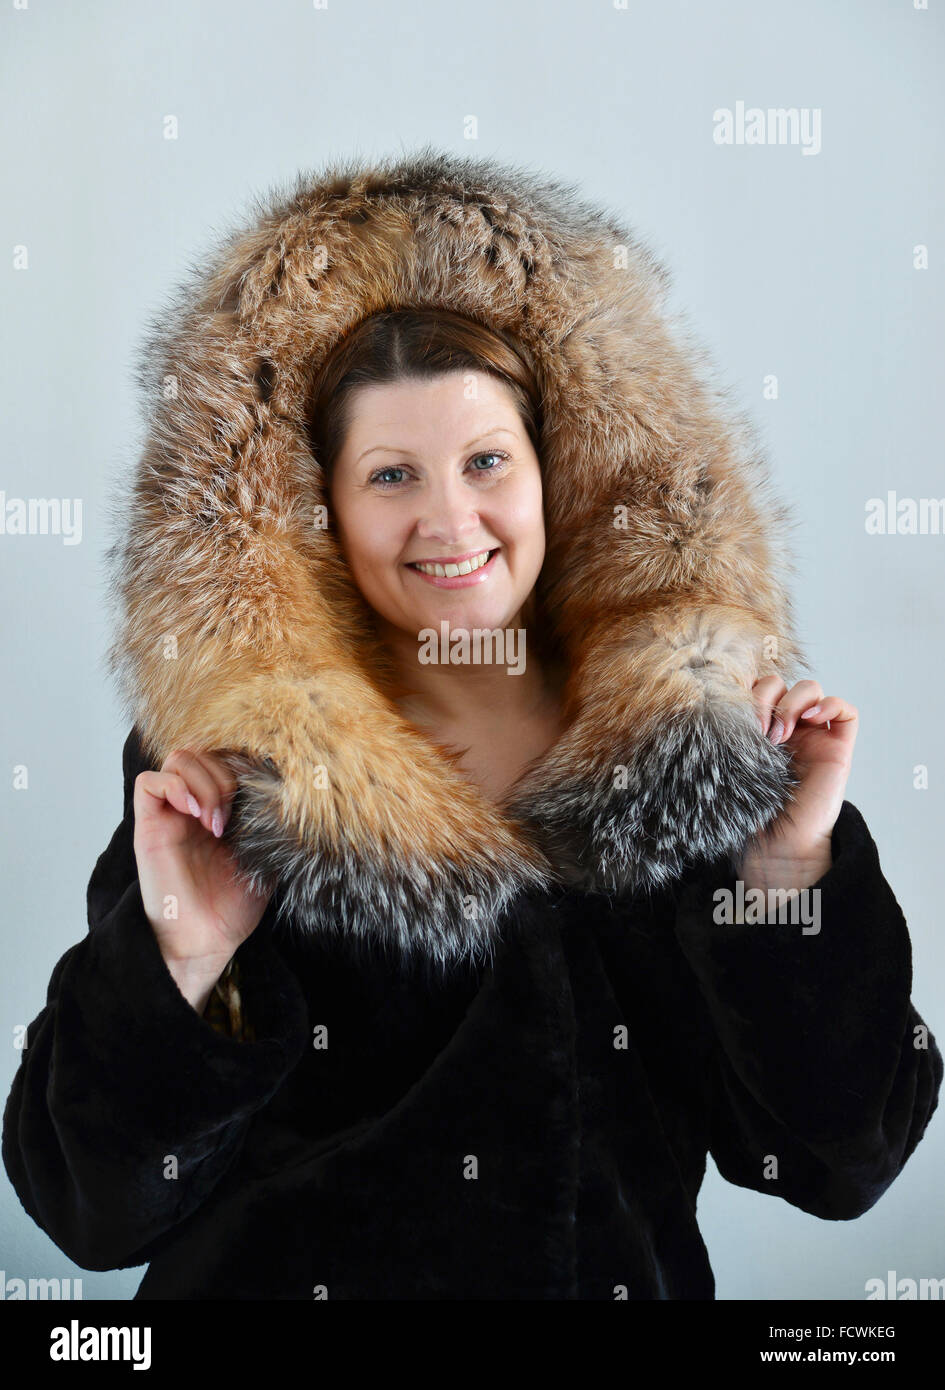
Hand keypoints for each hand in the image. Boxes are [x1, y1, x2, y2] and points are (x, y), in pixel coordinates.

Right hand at [133, 749, 272, 1008]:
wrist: (207, 940)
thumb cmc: (233, 905)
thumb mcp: (268, 857)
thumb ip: (276, 826)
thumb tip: (303, 796)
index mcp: (220, 808)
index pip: (226, 757)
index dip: (242, 761)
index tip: (261, 787)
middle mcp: (193, 806)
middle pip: (202, 750)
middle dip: (224, 771)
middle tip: (234, 811)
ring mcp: (170, 814)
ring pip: (177, 758)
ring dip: (204, 780)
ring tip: (216, 820)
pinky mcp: (149, 827)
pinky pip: (150, 782)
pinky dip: (176, 787)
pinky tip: (196, 814)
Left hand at [740, 678, 858, 889]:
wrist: (778, 846)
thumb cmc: (752, 811)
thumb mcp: (732, 766)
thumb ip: (729, 735)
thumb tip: (711, 702)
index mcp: (758, 729)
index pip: (754, 688)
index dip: (745, 691)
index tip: (731, 714)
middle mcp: (787, 728)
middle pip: (780, 683)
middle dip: (765, 697)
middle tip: (757, 729)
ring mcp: (814, 736)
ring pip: (810, 689)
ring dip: (793, 702)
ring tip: (781, 733)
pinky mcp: (838, 748)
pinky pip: (846, 711)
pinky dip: (830, 704)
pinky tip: (812, 719)